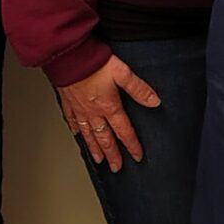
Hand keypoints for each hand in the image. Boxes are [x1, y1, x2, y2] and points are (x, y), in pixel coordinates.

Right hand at [57, 56, 160, 171]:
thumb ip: (139, 88)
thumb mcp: (122, 72)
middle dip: (112, 154)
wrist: (68, 56)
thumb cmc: (94, 62)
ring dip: (94, 148)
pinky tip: (77, 134)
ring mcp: (79, 108)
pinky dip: (76, 130)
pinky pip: (72, 120)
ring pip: (88, 134)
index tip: (137, 156)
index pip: (124, 131)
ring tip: (98, 159)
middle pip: (105, 138)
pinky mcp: (68, 101)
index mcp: (109, 106)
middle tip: (116, 167)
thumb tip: (155, 101)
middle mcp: (93, 111)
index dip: (132, 145)